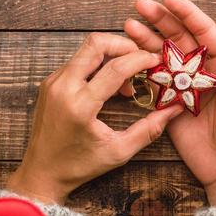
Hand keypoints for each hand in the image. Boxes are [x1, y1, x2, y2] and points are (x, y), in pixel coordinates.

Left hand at [5, 33, 175, 204]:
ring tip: (126, 80)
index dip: (140, 59)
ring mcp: (53, 82)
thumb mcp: (119, 151)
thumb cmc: (79, 165)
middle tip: (141, 60)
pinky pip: (76, 61)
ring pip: (85, 49)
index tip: (156, 60)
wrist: (41, 172)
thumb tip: (174, 109)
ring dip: (111, 55)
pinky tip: (108, 84)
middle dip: (123, 45)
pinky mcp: (49, 82)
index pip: (115, 68)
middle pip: (95, 43)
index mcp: (80, 105)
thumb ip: (149, 129)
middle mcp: (63, 87)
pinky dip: (97, 64)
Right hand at [125, 0, 215, 205]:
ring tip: (128, 24)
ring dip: (146, 38)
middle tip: (140, 4)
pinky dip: (141, 65)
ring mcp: (183, 85)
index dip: (186, 13)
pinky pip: (153, 79)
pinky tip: (128, 52)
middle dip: (160, 19)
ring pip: (162, 54)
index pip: (203, 30)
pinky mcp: (169, 102)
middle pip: (179, 37)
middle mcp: (202, 70)